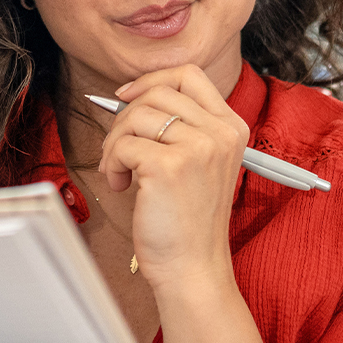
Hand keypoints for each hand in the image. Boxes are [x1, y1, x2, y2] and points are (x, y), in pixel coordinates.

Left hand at [98, 65, 252, 283]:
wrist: (192, 266)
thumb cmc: (187, 220)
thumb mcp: (198, 162)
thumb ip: (180, 127)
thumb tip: (132, 95)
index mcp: (231, 127)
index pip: (188, 75)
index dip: (151, 80)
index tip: (126, 97)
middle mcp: (220, 133)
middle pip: (156, 92)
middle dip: (124, 118)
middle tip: (120, 150)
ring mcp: (197, 147)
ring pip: (135, 115)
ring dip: (115, 143)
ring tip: (121, 173)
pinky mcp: (169, 166)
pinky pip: (122, 145)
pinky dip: (112, 164)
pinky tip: (122, 186)